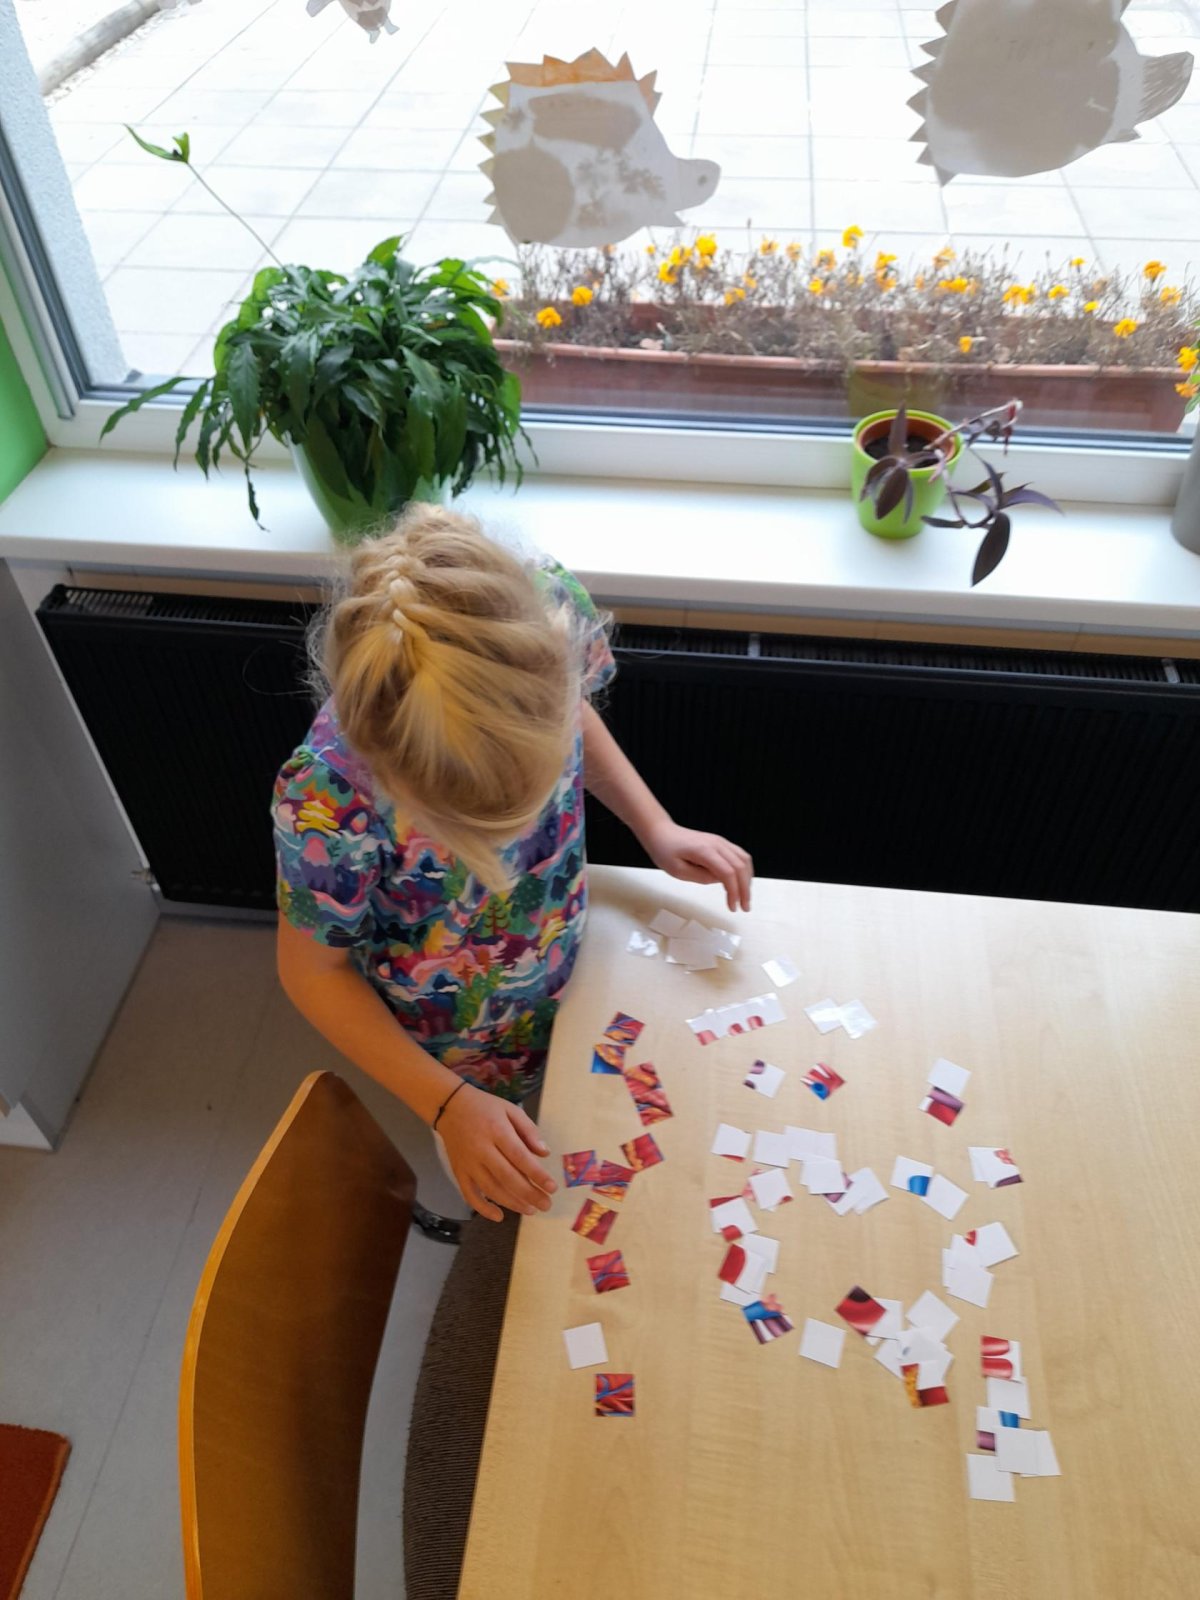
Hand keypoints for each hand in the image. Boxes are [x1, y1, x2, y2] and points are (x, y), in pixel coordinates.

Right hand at [438, 1084, 556, 1222]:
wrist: (450, 1107)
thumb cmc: (485, 1108)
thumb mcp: (510, 1110)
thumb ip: (529, 1130)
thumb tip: (544, 1153)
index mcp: (496, 1130)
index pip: (519, 1156)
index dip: (537, 1174)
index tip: (552, 1188)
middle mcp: (481, 1149)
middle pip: (506, 1177)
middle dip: (529, 1194)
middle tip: (546, 1205)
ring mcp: (468, 1163)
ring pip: (490, 1188)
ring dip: (512, 1203)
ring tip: (531, 1210)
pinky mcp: (459, 1172)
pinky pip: (469, 1194)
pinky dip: (483, 1208)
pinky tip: (499, 1216)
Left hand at [640, 819, 752, 912]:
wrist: (662, 832)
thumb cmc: (665, 850)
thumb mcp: (677, 870)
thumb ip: (700, 877)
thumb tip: (720, 882)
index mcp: (704, 851)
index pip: (728, 873)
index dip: (734, 892)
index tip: (733, 907)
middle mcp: (717, 843)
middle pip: (740, 867)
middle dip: (745, 889)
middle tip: (744, 907)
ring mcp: (720, 841)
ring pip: (744, 860)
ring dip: (747, 879)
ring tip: (744, 897)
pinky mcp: (721, 843)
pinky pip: (739, 855)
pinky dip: (744, 870)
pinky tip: (740, 882)